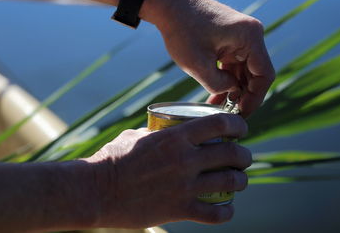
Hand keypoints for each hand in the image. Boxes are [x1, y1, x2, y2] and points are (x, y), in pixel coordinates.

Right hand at [85, 114, 250, 227]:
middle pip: (232, 154)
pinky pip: (215, 214)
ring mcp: (184, 187)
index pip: (220, 123)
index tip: (240, 128)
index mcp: (175, 137)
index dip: (237, 124)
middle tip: (243, 157)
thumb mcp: (136, 136)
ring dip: (241, 181)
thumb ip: (157, 133)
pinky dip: (226, 212)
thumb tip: (166, 131)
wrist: (95, 192)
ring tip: (239, 181)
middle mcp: (185, 160)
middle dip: (244, 155)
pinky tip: (227, 208)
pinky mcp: (178, 211)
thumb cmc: (112, 159)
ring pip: (231, 182)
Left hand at [143, 0, 274, 116]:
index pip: (265, 75)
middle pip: (256, 73)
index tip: (242, 114)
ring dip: (234, 88)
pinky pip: (235, 63)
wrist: (168, 6)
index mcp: (250, 37)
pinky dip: (227, 78)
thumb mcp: (198, 65)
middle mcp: (251, 34)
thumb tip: (232, 92)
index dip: (255, 98)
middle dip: (244, 95)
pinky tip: (216, 94)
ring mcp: (242, 35)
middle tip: (230, 114)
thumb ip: (219, 85)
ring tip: (219, 107)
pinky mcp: (231, 38)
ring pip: (245, 70)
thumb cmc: (182, 30)